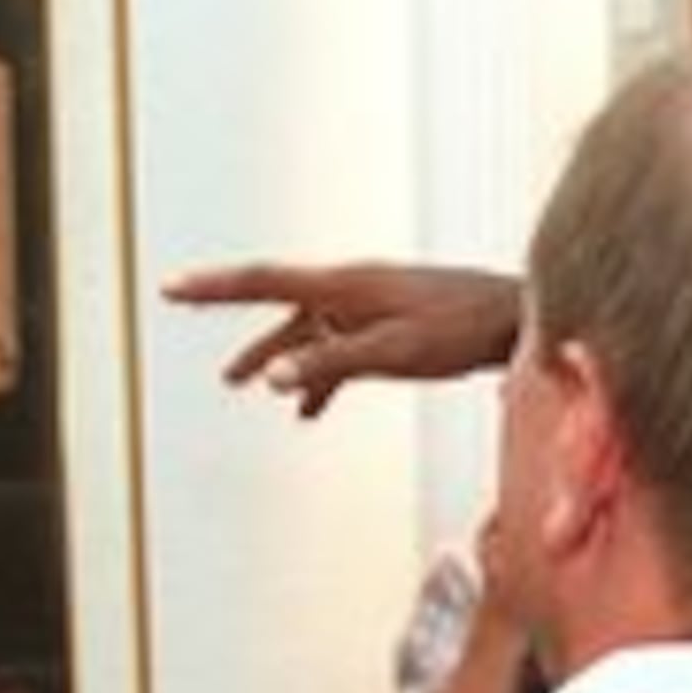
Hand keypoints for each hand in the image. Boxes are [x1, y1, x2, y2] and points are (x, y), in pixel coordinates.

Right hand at [172, 260, 522, 415]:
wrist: (520, 318)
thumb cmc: (462, 329)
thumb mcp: (392, 353)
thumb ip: (331, 365)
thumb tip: (269, 380)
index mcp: (344, 285)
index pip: (263, 281)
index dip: (213, 287)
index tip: (171, 287)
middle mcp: (351, 289)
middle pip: (277, 300)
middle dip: (232, 315)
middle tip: (183, 305)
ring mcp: (371, 307)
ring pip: (308, 330)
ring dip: (274, 356)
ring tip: (238, 385)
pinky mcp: (391, 326)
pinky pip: (340, 350)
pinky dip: (319, 377)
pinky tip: (307, 412)